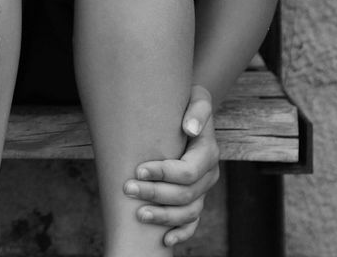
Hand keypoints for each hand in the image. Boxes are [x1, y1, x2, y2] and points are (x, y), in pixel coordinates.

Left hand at [123, 85, 220, 246]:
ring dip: (163, 216)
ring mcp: (203, 189)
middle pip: (185, 194)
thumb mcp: (196, 97)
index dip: (163, 173)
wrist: (190, 111)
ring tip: (138, 214)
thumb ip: (197, 111)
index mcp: (208, 153)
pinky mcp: (195, 198)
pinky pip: (192, 222)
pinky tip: (165, 240)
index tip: (138, 170)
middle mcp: (208, 175)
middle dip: (155, 194)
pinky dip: (181, 233)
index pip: (187, 172)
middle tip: (127, 189)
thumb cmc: (188, 102)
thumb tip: (189, 129)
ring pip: (188, 212)